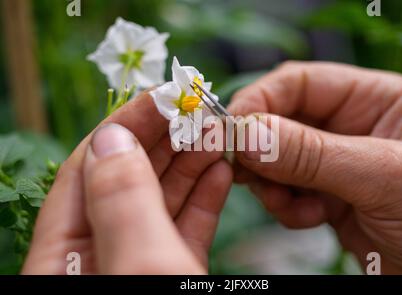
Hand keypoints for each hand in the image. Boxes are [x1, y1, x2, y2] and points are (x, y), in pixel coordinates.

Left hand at [22, 92, 231, 273]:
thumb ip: (122, 199)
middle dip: (166, 140)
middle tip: (199, 109)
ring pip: (161, 204)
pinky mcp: (172, 273)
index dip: (124, 126)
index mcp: (62, 259)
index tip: (162, 94)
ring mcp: (137, 263)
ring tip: (218, 135)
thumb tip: (114, 138)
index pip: (86, 172)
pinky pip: (185, 230)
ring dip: (192, 165)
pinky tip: (221, 173)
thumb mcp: (140, 262)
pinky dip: (204, 201)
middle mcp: (97, 255)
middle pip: (127, 181)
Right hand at [228, 61, 401, 273]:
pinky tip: (311, 219)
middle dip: (260, 148)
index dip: (260, 101)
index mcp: (372, 99)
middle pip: (279, 120)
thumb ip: (312, 155)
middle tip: (242, 171)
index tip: (232, 130)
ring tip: (289, 205)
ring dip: (270, 183)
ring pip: (274, 158)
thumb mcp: (382, 177)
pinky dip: (284, 206)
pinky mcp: (323, 194)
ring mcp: (333, 161)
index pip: (300, 83)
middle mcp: (348, 125)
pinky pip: (282, 190)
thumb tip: (246, 133)